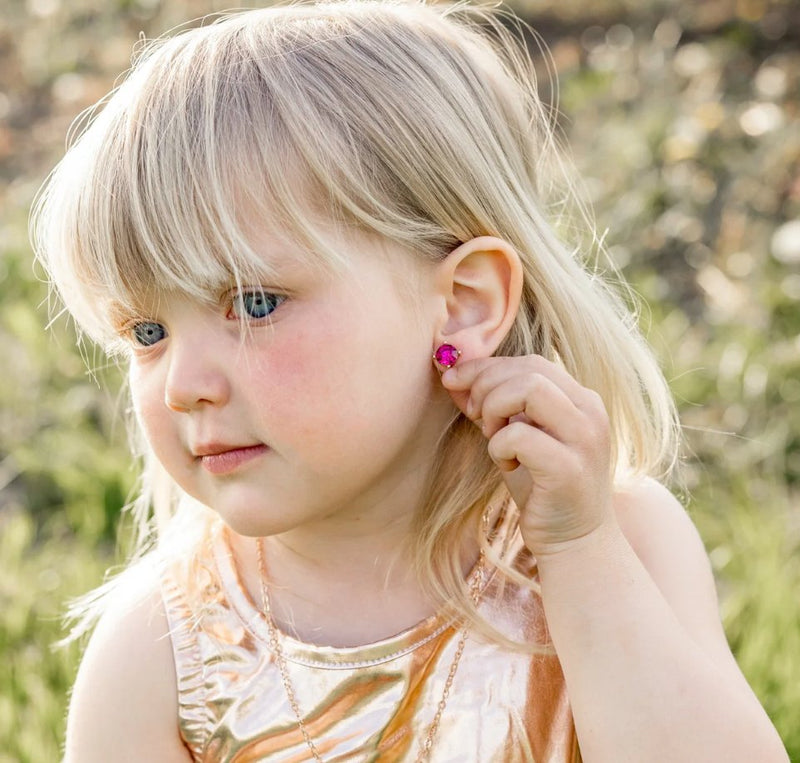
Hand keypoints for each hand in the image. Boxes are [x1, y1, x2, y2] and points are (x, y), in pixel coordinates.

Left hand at [441, 355, 615, 557]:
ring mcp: (584, 439)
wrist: (575, 544)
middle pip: (528, 369)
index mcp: (581, 400)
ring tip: (493, 437)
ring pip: (529, 389)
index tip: (454, 382)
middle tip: (474, 416)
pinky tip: (506, 466)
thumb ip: (494, 407)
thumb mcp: (517, 439)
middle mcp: (590, 412)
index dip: (487, 367)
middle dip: (486, 386)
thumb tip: (453, 376)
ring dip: (495, 409)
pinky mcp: (569, 469)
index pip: (531, 362)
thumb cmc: (542, 490)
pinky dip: (499, 447)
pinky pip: (519, 435)